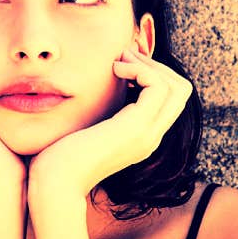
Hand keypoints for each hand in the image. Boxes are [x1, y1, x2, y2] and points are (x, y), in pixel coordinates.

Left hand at [27, 47, 191, 210]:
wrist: (56, 183)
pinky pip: (157, 87)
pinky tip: (114, 70)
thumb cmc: (63, 156)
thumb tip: (106, 88)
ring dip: (148, 64)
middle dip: (156, 64)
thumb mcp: (90, 129)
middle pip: (181, 90)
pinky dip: (139, 69)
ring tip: (118, 61)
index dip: (155, 74)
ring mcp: (147, 135)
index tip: (126, 64)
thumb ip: (105, 113)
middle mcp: (152, 137)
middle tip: (125, 55)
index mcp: (144, 137)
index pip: (173, 99)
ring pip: (176, 87)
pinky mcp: (136, 128)